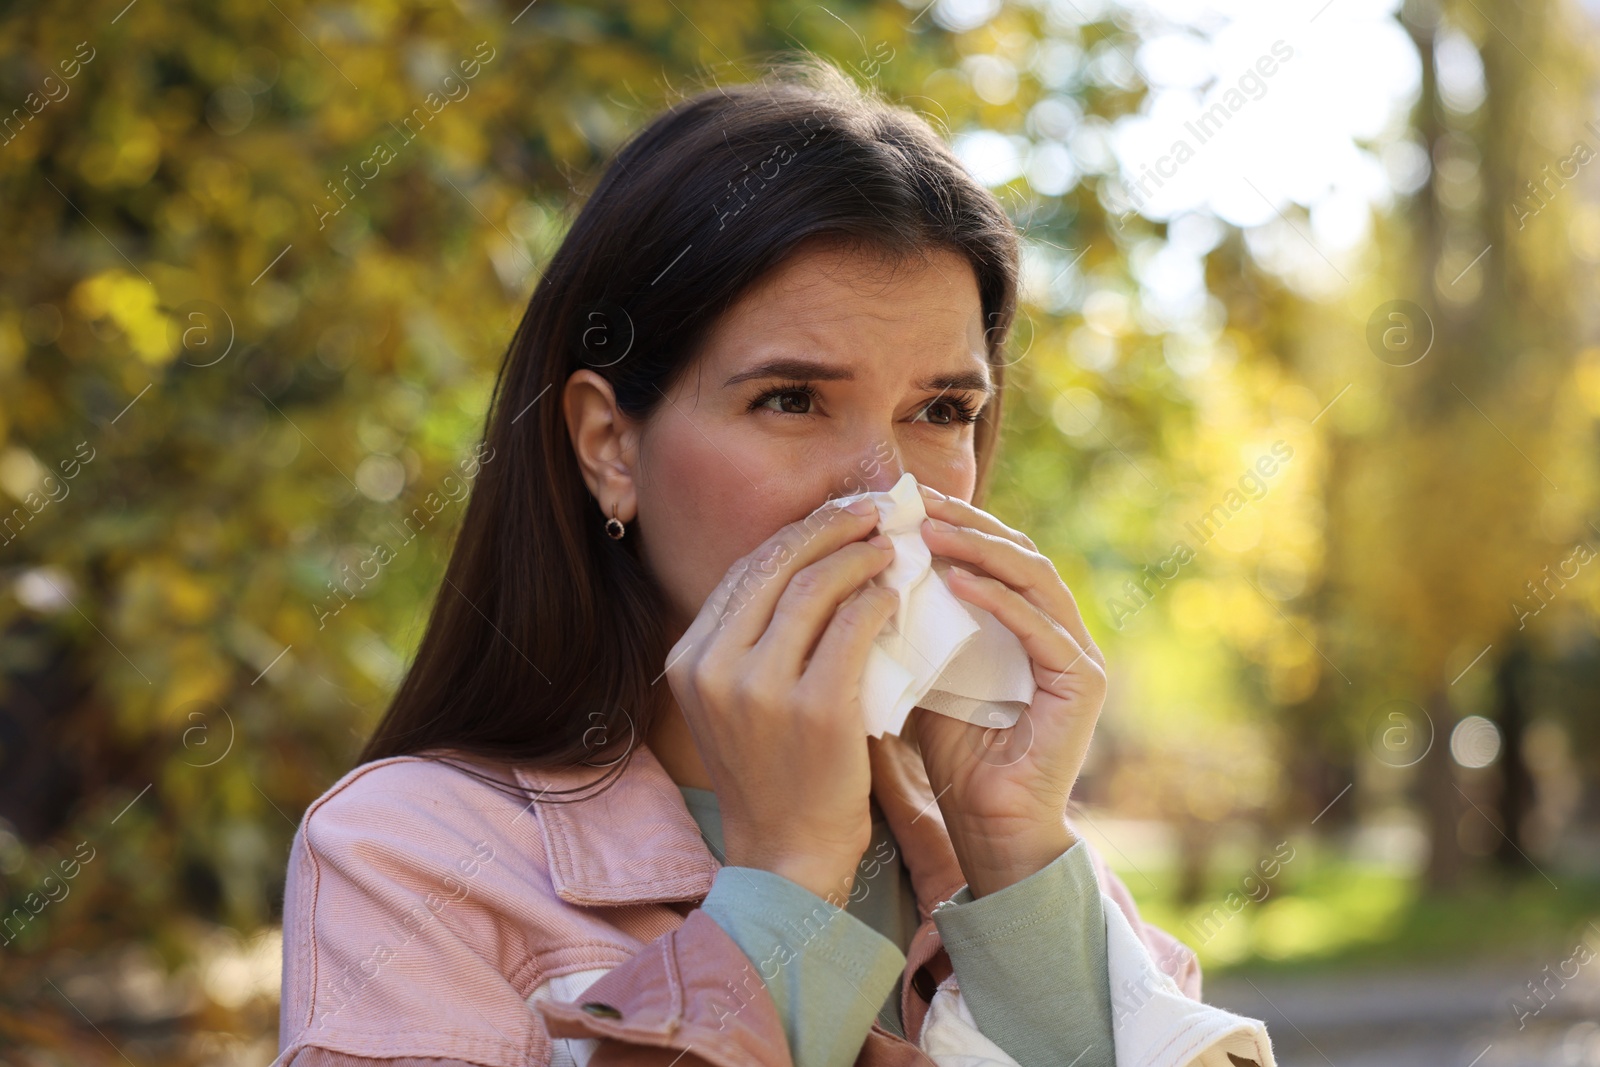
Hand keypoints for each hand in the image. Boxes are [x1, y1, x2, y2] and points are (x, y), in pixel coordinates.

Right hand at [663, 497, 900, 903]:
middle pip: (777, 565)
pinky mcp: (815, 708)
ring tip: (892, 546)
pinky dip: (879, 599)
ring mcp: (761, 688)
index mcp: (688, 659)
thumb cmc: (772, 773)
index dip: (795, 534)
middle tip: (873, 511)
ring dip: (860, 556)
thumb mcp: (733, 702)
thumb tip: (802, 560)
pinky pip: (854, 626)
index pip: (744, 571)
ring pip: (817, 587)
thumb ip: (751, 638)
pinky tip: (895, 592)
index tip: (834, 515)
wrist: (787, 855)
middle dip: (830, 527)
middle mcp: (715, 666)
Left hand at [910, 483, 1105, 897]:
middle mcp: (1059, 629)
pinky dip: (998, 600)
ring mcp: (1077, 654)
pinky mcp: (1082, 684)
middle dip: (966, 522)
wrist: (990, 827)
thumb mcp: (926, 673)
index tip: (901, 501)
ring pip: (1034, 577)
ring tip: (930, 531)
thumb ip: (914, 627)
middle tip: (914, 501)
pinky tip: (955, 581)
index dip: (953, 522)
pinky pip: (1040, 628)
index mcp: (1027, 623)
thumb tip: (865, 572)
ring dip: (980, 548)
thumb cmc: (956, 755)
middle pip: (1018, 552)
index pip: (994, 554)